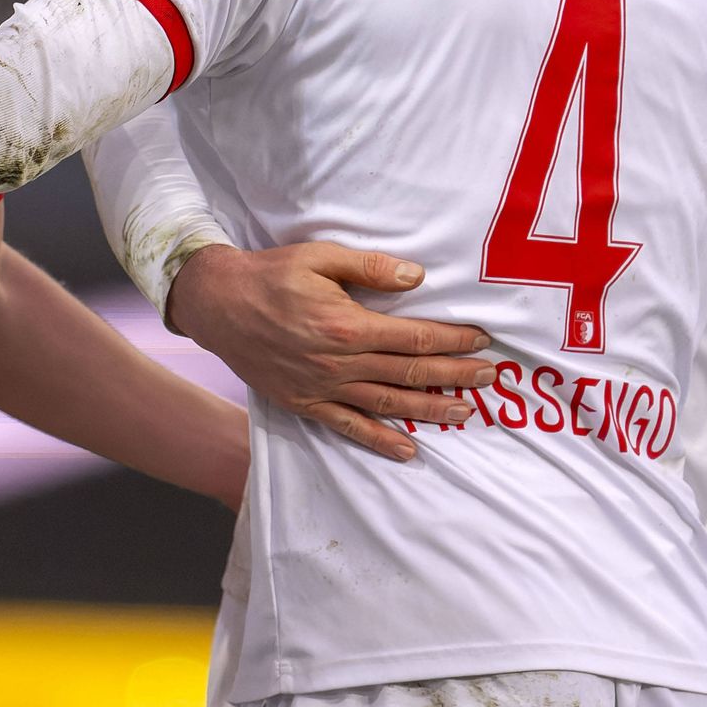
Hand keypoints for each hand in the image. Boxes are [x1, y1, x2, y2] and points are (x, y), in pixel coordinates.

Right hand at [163, 243, 496, 464]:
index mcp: (348, 325)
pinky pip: (348, 427)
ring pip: (388, 404)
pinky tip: (407, 450)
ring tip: (465, 413)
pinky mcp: (305, 404)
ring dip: (430, 410)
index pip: (415, 338)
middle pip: (410, 374)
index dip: (452, 341)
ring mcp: (322, 388)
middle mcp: (339, 363)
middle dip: (455, 376)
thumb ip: (370, 268)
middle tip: (488, 377)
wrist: (217, 305)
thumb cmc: (271, 275)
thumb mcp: (319, 256)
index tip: (481, 340)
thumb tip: (417, 277)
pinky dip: (379, 441)